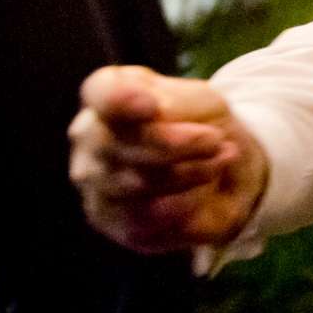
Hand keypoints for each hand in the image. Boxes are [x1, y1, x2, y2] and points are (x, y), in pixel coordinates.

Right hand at [69, 65, 269, 252]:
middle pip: (118, 142)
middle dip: (176, 144)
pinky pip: (144, 218)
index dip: (119, 100)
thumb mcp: (204, 103)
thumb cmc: (204, 124)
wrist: (223, 171)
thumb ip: (175, 108)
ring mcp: (93, 180)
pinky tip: (203, 192)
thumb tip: (152, 121)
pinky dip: (184, 205)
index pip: (100, 93)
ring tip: (220, 160)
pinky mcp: (109, 219)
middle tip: (216, 140)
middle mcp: (88, 136)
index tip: (151, 106)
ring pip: (135, 182)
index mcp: (106, 94)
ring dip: (190, 173)